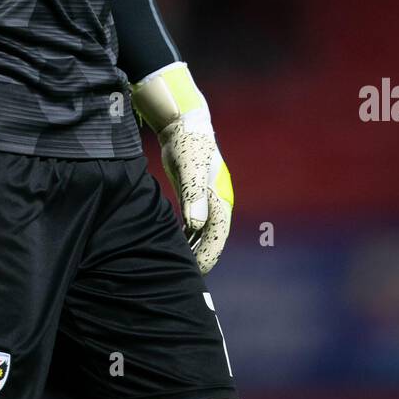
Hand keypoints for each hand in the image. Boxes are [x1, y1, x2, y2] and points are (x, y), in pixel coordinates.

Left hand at [131, 62, 233, 274]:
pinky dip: (189, 235)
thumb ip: (193, 195)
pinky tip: (179, 243)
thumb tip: (196, 224)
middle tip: (188, 275)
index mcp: (220, 198)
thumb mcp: (189, 169)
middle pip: (213, 236)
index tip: (197, 271)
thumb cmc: (187, 144)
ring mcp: (208, 197)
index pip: (217, 235)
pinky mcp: (196, 193)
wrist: (184, 123)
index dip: (209, 254)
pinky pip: (196, 221)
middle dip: (203, 255)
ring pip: (204, 230)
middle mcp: (217, 200)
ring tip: (183, 264)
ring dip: (196, 247)